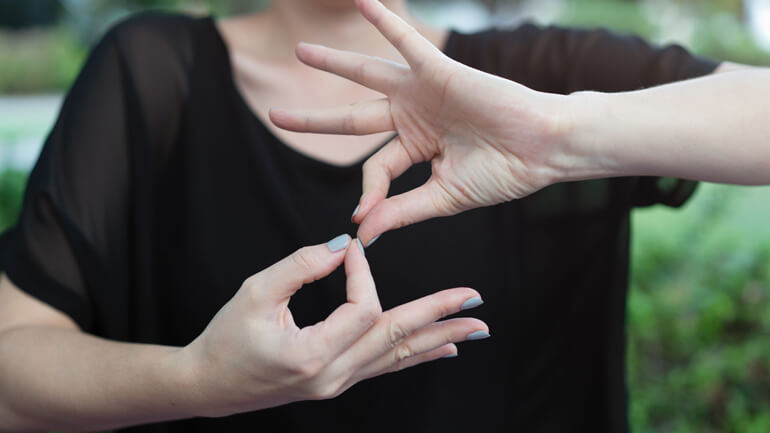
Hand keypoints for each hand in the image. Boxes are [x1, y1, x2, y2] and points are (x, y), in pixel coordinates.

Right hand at [181, 235, 487, 416]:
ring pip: (398, 356)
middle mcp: (333, 376)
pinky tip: (442, 350)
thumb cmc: (226, 338)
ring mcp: (338, 384)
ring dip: (438, 338)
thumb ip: (300, 264)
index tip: (353, 247)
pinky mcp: (337, 382)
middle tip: (474, 299)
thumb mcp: (255, 292)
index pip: (362, 308)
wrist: (209, 385)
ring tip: (474, 328)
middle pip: (396, 337)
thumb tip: (342, 245)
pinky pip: (386, 368)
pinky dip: (415, 356)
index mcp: (312, 354)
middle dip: (437, 314)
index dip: (363, 273)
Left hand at [269, 0, 574, 244]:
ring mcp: (423, 92)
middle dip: (315, 121)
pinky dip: (387, 22)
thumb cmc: (503, 173)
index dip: (368, 193)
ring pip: (368, 75)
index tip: (363, 217)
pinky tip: (363, 2)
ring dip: (334, 63)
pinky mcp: (439, 71)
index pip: (375, 169)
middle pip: (352, 120)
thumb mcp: (443, 197)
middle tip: (275, 117)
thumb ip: (401, 211)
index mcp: (416, 148)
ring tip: (301, 52)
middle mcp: (413, 117)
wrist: (543, 151)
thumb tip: (361, 232)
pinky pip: (407, 42)